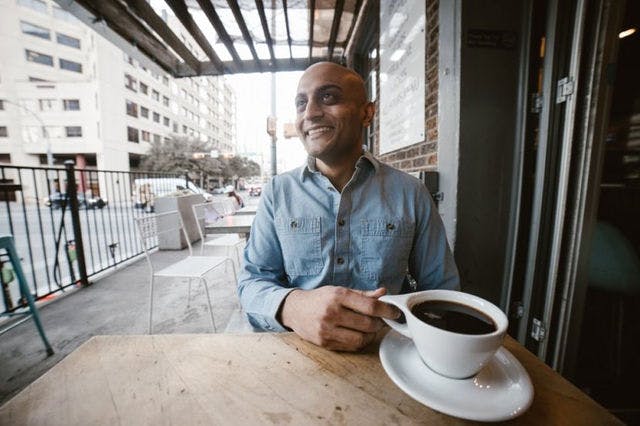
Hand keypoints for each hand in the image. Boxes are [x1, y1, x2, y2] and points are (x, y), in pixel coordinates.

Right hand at [279, 286, 400, 350]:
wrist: (294, 310)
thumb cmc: (319, 299)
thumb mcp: (339, 290)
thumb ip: (362, 294)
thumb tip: (383, 292)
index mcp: (338, 296)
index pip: (370, 306)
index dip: (386, 310)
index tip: (394, 312)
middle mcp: (332, 313)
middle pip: (368, 324)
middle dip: (379, 323)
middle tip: (381, 320)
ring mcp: (327, 330)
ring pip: (361, 339)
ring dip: (370, 335)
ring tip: (369, 328)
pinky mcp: (325, 343)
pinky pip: (351, 346)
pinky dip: (359, 342)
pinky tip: (358, 334)